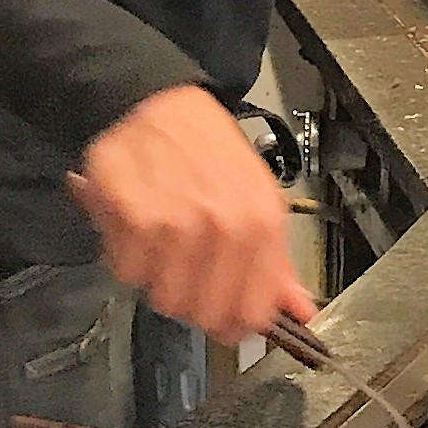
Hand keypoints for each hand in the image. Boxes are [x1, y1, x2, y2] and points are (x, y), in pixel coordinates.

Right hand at [68, 83, 313, 344]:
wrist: (160, 104)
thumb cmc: (209, 153)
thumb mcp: (257, 198)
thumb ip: (276, 262)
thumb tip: (301, 311)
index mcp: (260, 221)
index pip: (251, 311)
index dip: (234, 322)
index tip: (224, 318)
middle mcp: (220, 223)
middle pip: (202, 311)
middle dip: (192, 299)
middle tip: (186, 270)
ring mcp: (173, 220)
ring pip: (162, 296)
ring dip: (158, 276)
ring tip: (162, 242)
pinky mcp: (129, 212)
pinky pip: (126, 270)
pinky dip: (127, 255)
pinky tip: (137, 226)